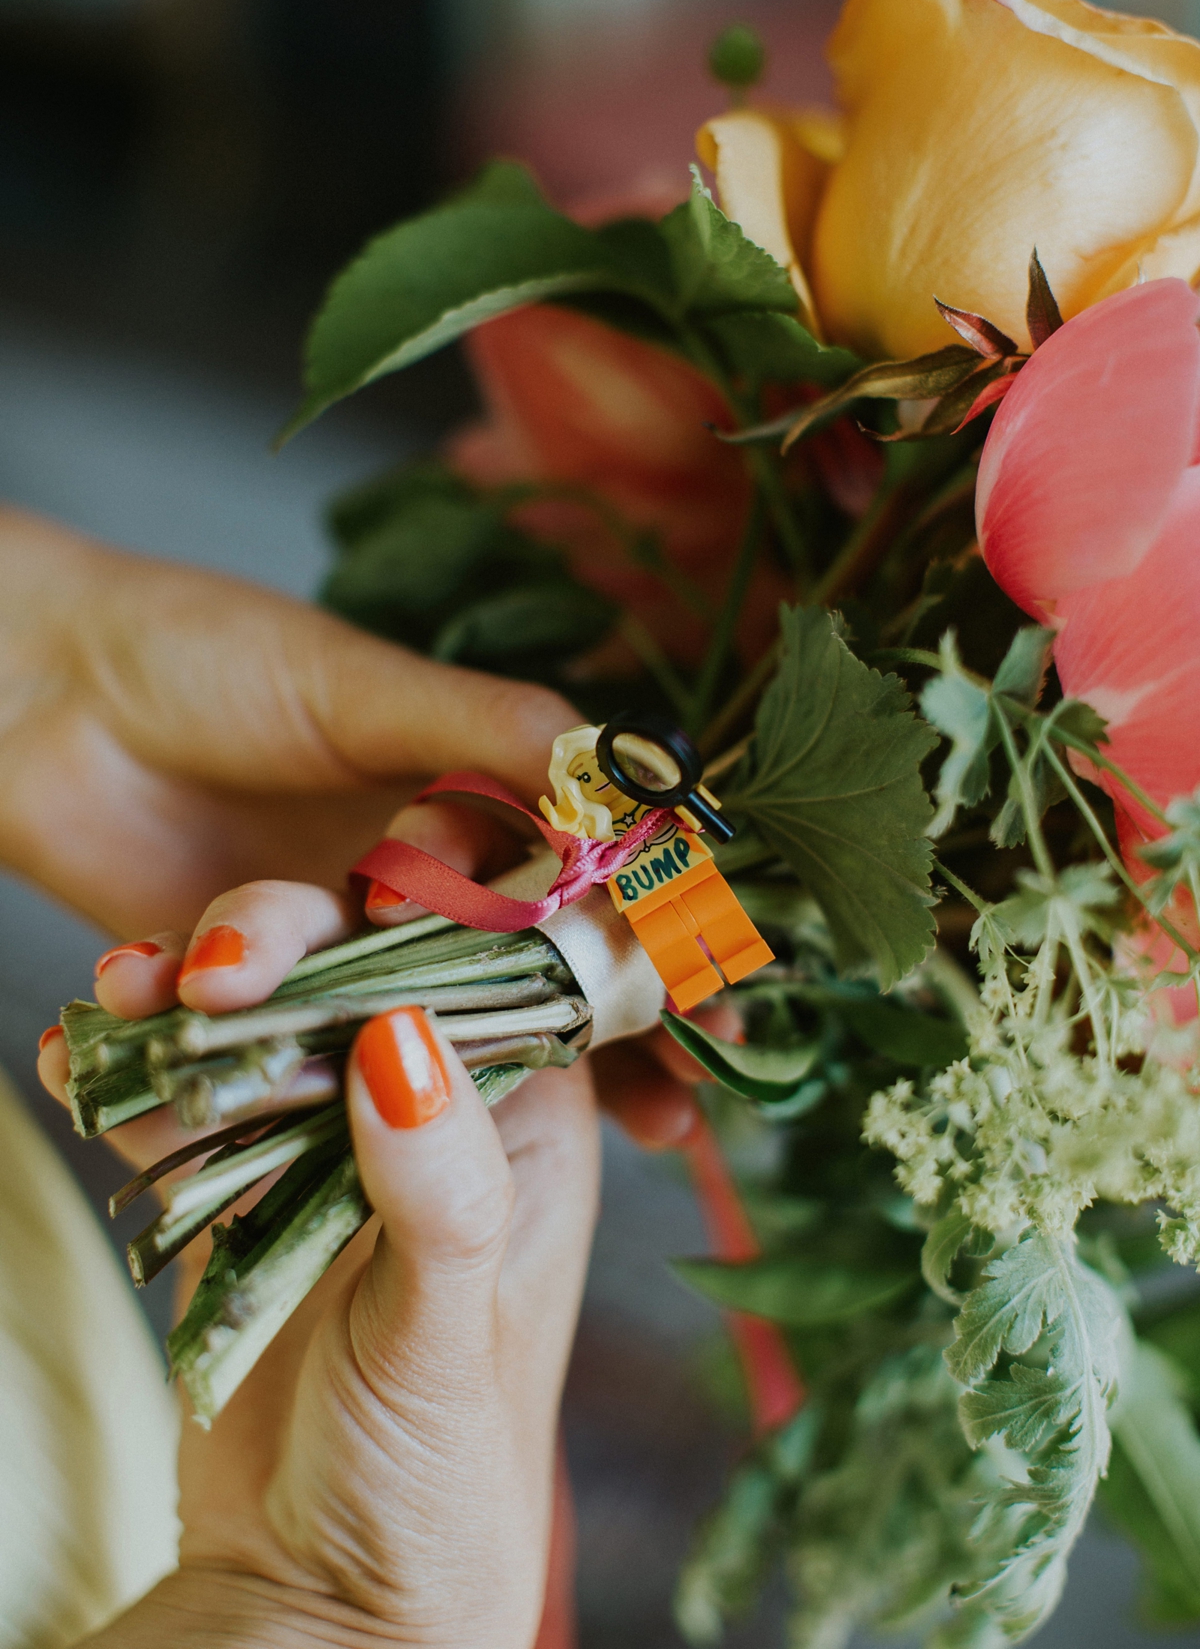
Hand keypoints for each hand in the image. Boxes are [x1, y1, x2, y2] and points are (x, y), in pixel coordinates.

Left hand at [6, 504, 697, 1141]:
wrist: (36, 688)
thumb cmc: (204, 654)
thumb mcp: (357, 683)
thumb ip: (486, 728)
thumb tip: (631, 767)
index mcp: (465, 789)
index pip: (588, 885)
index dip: (654, 953)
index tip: (720, 1018)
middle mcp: (415, 874)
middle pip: (527, 978)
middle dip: (594, 1044)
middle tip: (665, 1119)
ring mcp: (335, 938)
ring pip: (406, 1013)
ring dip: (411, 1038)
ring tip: (324, 1016)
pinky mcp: (248, 988)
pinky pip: (280, 1034)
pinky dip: (268, 1038)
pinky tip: (232, 1019)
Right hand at [48, 880, 600, 1648]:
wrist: (316, 1600)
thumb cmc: (433, 1485)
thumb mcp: (446, 1336)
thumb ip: (437, 1193)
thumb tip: (401, 1037)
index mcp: (526, 1127)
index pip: (493, 976)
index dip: (424, 916)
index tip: (348, 889)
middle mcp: (436, 1117)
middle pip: (358, 979)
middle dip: (282, 949)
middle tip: (208, 962)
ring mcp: (330, 1149)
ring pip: (264, 1029)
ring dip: (192, 999)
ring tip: (121, 989)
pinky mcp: (242, 1192)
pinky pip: (185, 1108)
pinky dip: (130, 1077)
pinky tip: (78, 1057)